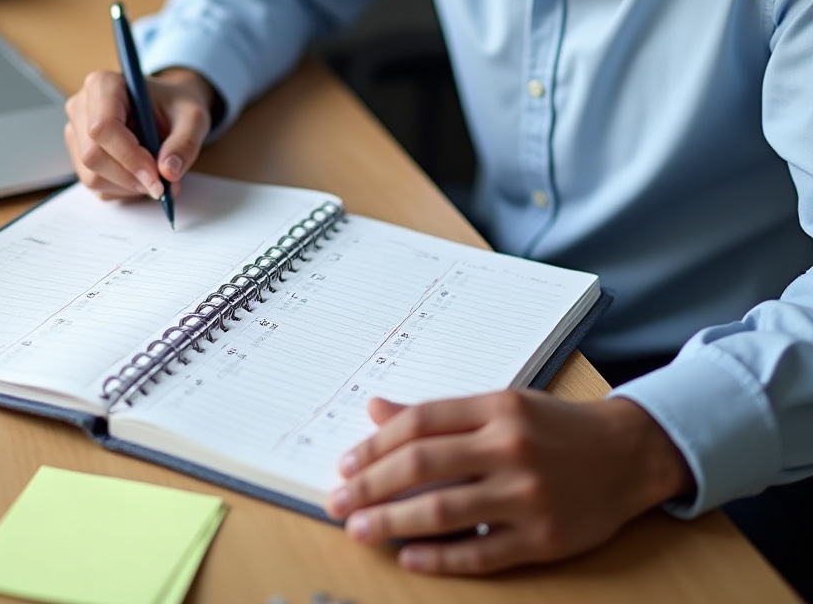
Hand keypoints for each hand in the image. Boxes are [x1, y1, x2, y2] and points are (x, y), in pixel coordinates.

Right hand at [64, 67, 215, 199]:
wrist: (168, 108)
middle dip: (129, 177)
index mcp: (104, 85)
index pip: (103, 127)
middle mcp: (82, 106)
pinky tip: (141, 176)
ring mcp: (76, 132)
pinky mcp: (79, 155)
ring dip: (127, 186)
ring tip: (155, 178)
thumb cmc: (176, 106)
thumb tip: (168, 172)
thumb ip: (185, 142)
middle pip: (93, 155)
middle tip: (161, 185)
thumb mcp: (193, 118)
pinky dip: (122, 190)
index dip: (129, 157)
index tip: (157, 176)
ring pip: (91, 176)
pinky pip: (95, 185)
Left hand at [327, 391, 693, 574]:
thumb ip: (439, 413)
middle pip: (422, 466)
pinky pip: (481, 553)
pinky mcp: (544, 539)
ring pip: (443, 511)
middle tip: (336, 499)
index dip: (374, 444)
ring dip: (391, 522)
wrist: (628, 454)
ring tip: (358, 528)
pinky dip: (439, 558)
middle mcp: (509, 448)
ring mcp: (527, 496)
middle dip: (370, 484)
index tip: (345, 462)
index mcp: (496, 408)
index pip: (419, 424)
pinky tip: (408, 557)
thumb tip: (375, 410)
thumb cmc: (555, 427)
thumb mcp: (500, 404)